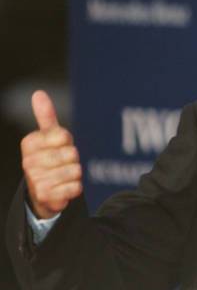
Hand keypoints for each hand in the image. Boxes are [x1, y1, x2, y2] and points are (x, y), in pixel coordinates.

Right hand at [20, 90, 82, 218]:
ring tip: (65, 175)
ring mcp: (36, 179)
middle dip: (73, 159)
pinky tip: (66, 187)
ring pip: (74, 170)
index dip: (68, 142)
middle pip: (71, 153)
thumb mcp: (48, 137)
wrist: (43, 192)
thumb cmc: (50, 159)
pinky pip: (75, 187)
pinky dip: (75, 188)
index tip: (60, 146)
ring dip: (75, 174)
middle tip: (64, 163)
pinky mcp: (46, 196)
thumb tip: (38, 93)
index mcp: (29, 143)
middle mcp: (29, 161)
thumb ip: (46, 116)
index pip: (63, 135)